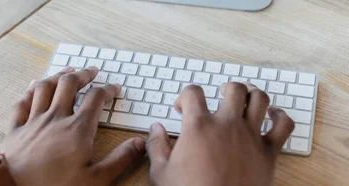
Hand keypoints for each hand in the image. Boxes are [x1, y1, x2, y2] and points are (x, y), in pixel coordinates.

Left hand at [2, 66, 145, 185]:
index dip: (108, 90)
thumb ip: (119, 160)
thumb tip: (139, 144)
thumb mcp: (95, 180)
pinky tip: (34, 86)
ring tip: (67, 71)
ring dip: (58, 76)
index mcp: (77, 129)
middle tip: (91, 71)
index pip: (96, 99)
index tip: (114, 89)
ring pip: (45, 88)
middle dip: (83, 75)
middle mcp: (55, 118)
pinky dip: (30, 90)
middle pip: (69, 85)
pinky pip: (22, 102)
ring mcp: (33, 121)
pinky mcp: (16, 129)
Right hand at [147, 83, 294, 185]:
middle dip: (224, 88)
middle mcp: (226, 126)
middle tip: (218, 95)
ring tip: (245, 96)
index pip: (193, 92)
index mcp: (198, 127)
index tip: (181, 108)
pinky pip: (284, 125)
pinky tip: (273, 115)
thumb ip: (156, 146)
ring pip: (260, 99)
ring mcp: (251, 137)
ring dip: (252, 94)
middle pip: (233, 89)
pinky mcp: (269, 153)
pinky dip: (280, 116)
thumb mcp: (161, 172)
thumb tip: (155, 129)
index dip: (185, 96)